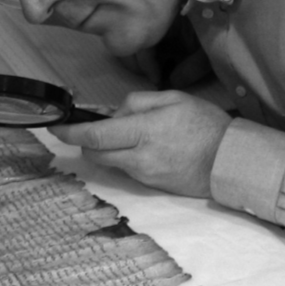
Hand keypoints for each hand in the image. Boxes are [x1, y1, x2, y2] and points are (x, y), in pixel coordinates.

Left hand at [50, 90, 231, 198]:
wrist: (229, 161)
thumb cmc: (205, 124)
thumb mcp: (173, 98)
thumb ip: (137, 102)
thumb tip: (114, 113)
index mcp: (143, 131)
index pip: (95, 135)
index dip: (70, 131)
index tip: (55, 126)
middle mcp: (139, 158)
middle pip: (94, 153)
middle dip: (87, 141)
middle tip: (98, 128)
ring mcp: (144, 176)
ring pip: (110, 162)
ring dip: (110, 149)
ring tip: (136, 136)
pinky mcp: (150, 186)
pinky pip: (127, 171)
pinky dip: (127, 159)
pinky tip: (148, 150)